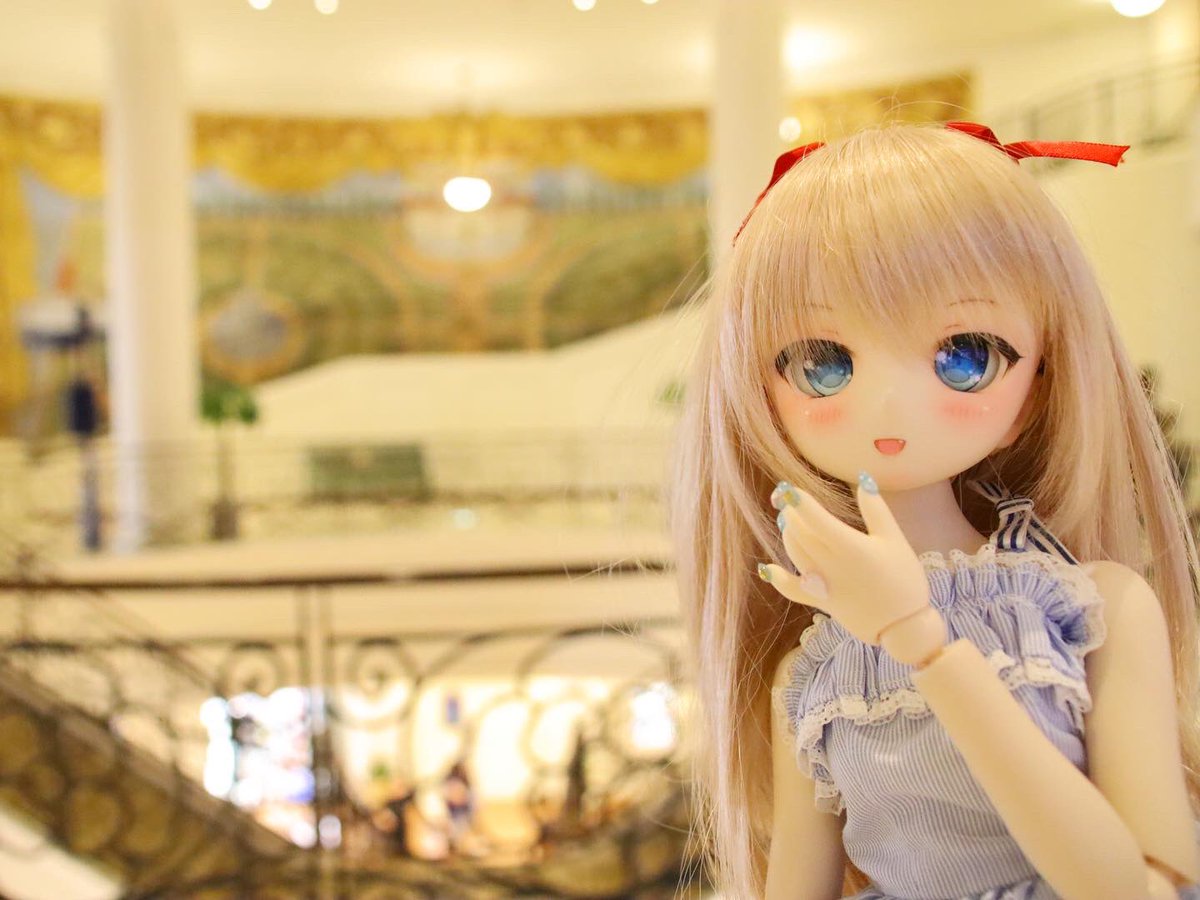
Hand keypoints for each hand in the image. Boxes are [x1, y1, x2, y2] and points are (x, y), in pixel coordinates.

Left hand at [759, 472, 932, 645]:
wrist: (903, 626)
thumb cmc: (904, 579)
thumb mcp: (895, 539)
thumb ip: (876, 509)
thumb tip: (863, 479)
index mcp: (849, 545)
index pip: (815, 518)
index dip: (798, 501)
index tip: (788, 488)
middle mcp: (830, 563)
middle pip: (800, 533)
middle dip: (791, 513)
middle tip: (788, 500)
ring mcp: (822, 584)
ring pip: (794, 554)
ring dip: (787, 535)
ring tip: (788, 521)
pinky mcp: (820, 601)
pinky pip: (791, 589)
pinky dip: (777, 578)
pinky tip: (766, 568)